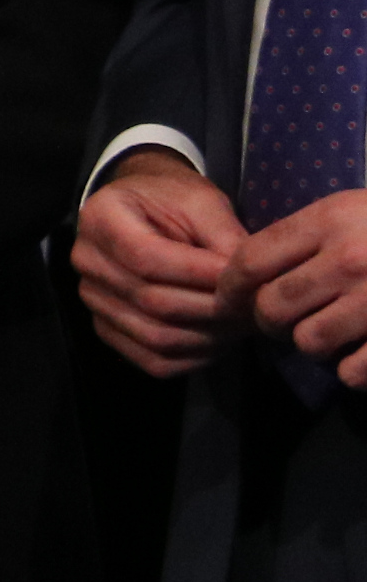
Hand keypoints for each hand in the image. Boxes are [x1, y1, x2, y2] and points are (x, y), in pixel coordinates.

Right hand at [74, 149, 252, 377]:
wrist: (144, 210)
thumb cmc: (173, 200)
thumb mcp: (202, 201)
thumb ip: (224, 235)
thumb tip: (251, 282)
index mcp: (101, 219)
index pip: (147, 259)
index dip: (200, 275)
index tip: (246, 280)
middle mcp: (86, 262)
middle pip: (152, 302)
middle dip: (213, 310)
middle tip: (258, 308)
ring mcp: (93, 300)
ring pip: (155, 337)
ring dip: (208, 338)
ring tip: (243, 324)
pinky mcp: (107, 328)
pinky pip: (152, 361)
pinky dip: (192, 360)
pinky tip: (219, 342)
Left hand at [233, 186, 366, 387]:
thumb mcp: (353, 209)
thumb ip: (305, 236)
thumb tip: (246, 274)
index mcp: (331, 220)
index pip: (250, 260)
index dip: (230, 287)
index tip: (228, 301)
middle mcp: (350, 259)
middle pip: (271, 308)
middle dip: (270, 321)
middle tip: (284, 321)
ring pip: (308, 343)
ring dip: (314, 344)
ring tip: (333, 332)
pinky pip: (351, 372)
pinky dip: (352, 370)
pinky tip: (364, 353)